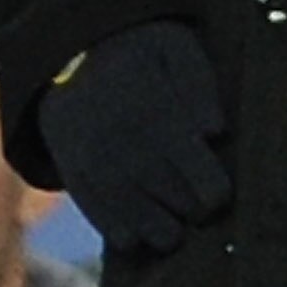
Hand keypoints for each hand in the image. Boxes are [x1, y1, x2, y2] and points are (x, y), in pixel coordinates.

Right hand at [38, 21, 231, 255]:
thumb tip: (214, 132)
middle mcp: (118, 134)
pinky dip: (118, 230)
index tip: (219, 197)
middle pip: (163, 189)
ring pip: (129, 207)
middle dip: (187, 209)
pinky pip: (96, 210)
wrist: (67, 52)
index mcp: (151, 104)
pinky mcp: (73, 170)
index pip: (188, 159)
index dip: (210, 188)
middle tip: (199, 213)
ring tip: (172, 233)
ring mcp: (91, 154)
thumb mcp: (175, 48)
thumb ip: (198, 84)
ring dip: (156, 229)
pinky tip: (136, 238)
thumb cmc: (141, 54)